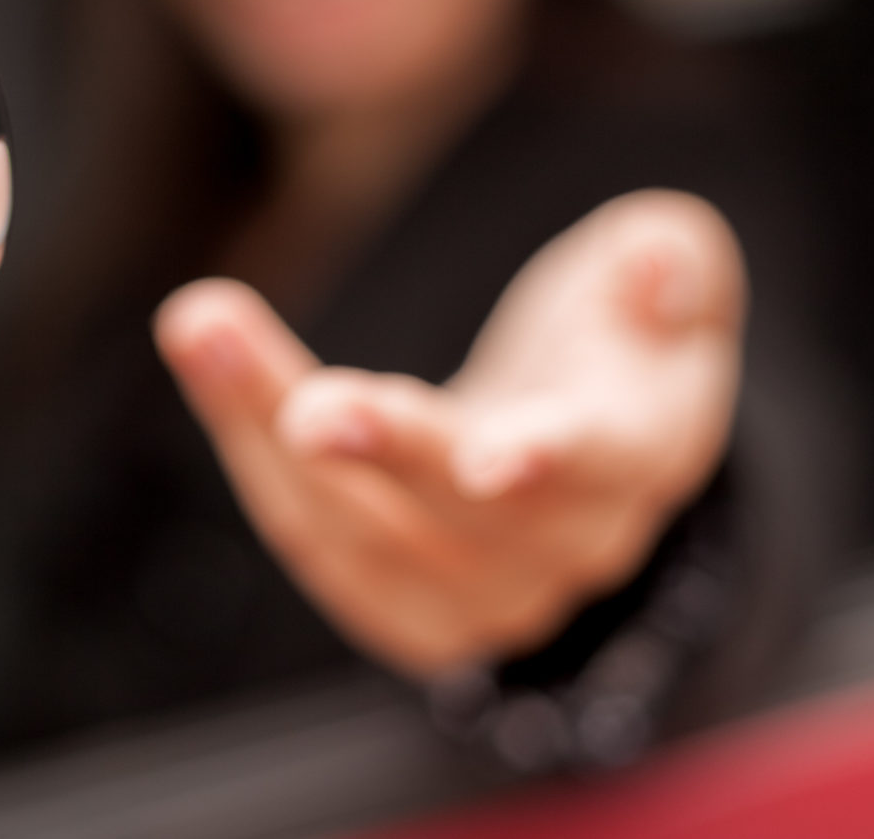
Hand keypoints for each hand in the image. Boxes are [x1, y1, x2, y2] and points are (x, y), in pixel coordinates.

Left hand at [153, 190, 743, 675]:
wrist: (583, 437)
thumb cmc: (616, 335)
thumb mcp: (665, 272)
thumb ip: (670, 262)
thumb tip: (651, 268)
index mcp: (644, 449)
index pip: (603, 464)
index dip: (550, 460)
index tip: (494, 457)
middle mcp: (572, 541)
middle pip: (468, 514)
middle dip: (386, 455)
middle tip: (305, 407)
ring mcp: (489, 592)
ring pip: (365, 532)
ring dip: (267, 429)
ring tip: (203, 325)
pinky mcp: (408, 612)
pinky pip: (316, 543)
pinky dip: (251, 454)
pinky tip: (211, 369)